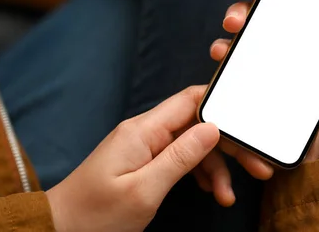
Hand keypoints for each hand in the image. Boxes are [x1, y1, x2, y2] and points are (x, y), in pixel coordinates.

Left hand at [46, 86, 269, 231]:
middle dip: (228, 144)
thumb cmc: (96, 215)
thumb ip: (181, 157)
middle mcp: (145, 131)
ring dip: (215, 167)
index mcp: (142, 130)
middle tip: (256, 166)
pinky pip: (180, 158)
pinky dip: (198, 173)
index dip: (223, 104)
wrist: (61, 229)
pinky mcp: (145, 160)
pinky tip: (210, 190)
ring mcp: (145, 145)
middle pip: (197, 123)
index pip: (190, 100)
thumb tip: (214, 128)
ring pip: (193, 144)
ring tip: (227, 196)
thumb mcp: (144, 190)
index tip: (250, 120)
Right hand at [212, 0, 318, 160]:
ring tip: (231, 29)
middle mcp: (300, 55)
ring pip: (249, 36)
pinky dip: (225, 55)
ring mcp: (276, 73)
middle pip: (271, 13)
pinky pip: (237, 67)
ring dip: (234, 22)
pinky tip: (220, 54)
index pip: (304, 4)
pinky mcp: (258, 92)